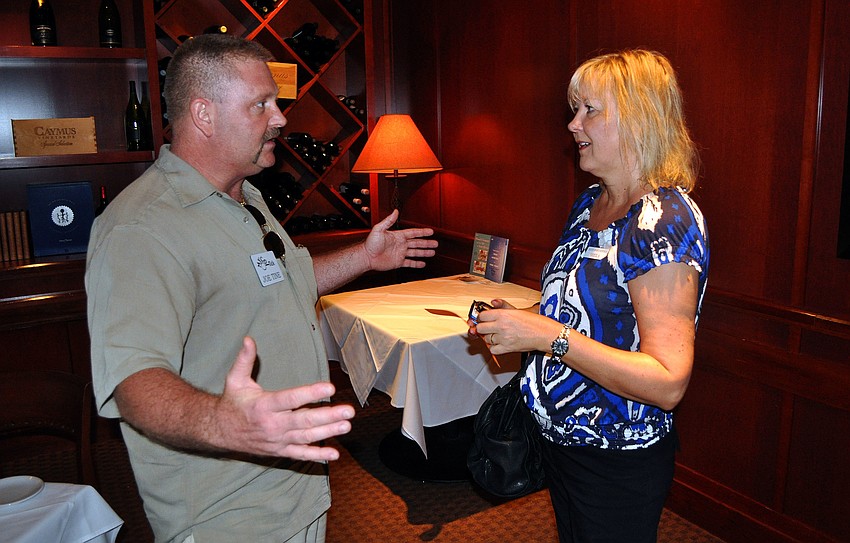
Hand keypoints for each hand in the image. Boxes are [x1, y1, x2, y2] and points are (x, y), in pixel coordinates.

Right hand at [219, 337, 354, 461]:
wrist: (219, 432)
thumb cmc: (233, 402)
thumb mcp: (235, 379)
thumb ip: (244, 359)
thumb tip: (248, 339)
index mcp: (264, 405)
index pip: (291, 399)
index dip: (311, 394)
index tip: (330, 388)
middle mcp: (272, 424)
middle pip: (304, 420)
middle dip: (328, 416)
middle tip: (348, 410)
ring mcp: (277, 440)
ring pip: (305, 437)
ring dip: (327, 432)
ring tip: (346, 425)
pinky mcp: (278, 451)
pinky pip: (300, 455)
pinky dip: (317, 456)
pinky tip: (334, 454)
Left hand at [363, 209, 437, 269]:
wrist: (367, 257)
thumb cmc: (371, 243)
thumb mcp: (379, 229)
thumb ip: (388, 221)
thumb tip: (395, 211)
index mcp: (398, 236)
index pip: (413, 233)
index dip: (422, 232)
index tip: (430, 231)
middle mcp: (400, 244)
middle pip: (417, 243)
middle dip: (427, 243)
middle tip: (436, 243)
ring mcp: (400, 253)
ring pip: (415, 252)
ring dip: (424, 252)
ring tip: (433, 252)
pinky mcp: (398, 262)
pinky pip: (410, 263)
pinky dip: (416, 263)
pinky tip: (423, 263)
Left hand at [468, 301, 558, 355]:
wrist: (545, 334)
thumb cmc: (535, 322)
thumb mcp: (518, 310)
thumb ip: (503, 306)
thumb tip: (493, 302)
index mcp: (503, 314)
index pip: (482, 316)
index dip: (481, 317)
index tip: (483, 318)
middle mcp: (502, 326)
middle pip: (480, 328)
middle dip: (482, 328)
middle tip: (486, 327)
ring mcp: (504, 338)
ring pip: (486, 339)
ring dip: (488, 337)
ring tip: (495, 335)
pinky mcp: (507, 348)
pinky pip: (493, 350)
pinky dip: (493, 348)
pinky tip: (498, 344)